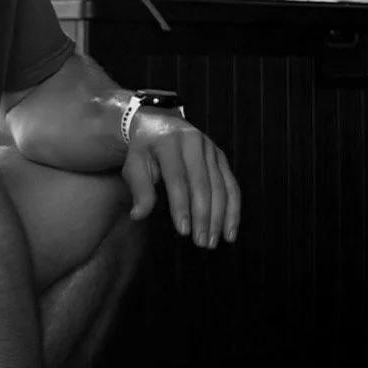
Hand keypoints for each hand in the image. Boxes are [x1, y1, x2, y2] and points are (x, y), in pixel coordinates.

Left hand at [122, 113, 240, 247]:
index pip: (177, 178)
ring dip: (220, 217)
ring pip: (221, 186)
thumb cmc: (144, 151)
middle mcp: (194, 142)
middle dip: (204, 216)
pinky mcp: (221, 157)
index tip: (183, 231)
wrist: (159, 124)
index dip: (181, 206)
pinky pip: (231, 185)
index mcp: (169, 142)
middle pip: (202, 184)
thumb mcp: (133, 164)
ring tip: (214, 241)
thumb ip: (138, 189)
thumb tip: (138, 215)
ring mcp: (211, 149)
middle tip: (201, 242)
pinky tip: (230, 230)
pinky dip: (233, 209)